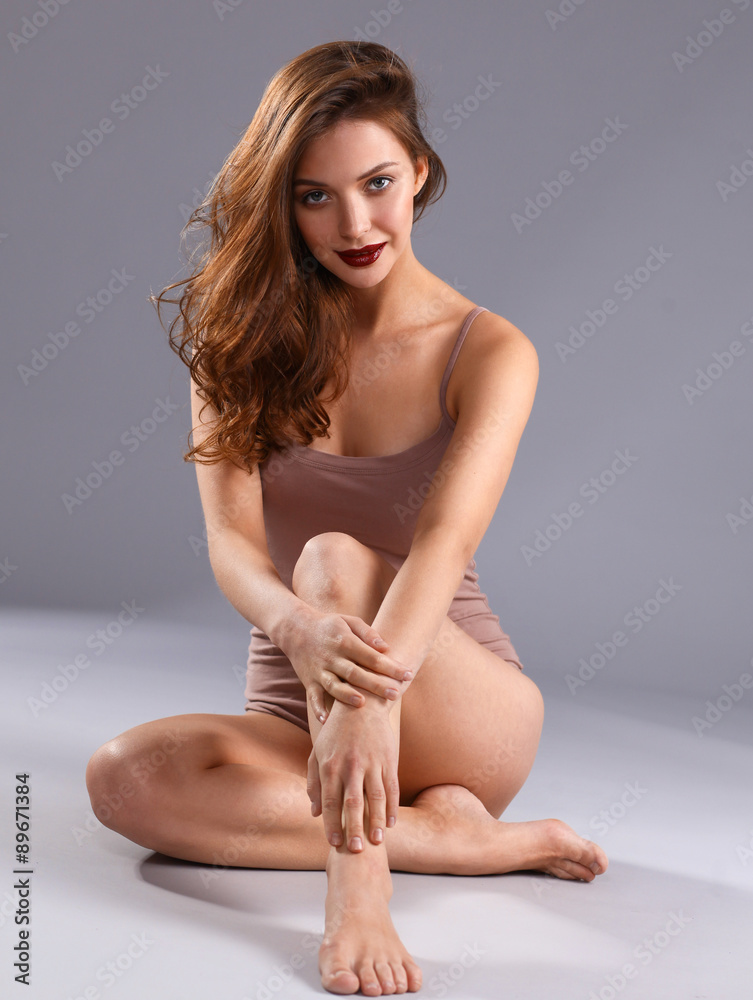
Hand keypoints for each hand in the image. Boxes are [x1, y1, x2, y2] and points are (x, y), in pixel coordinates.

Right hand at [281, 609, 412, 724]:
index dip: (389, 666)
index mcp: (344, 641)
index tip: (407, 674)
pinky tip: (327, 720)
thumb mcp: (349, 621)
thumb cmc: (330, 626)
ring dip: (347, 696)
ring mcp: (319, 670)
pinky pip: (313, 697)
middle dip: (376, 684)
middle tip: (395, 694)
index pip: (371, 656)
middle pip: (356, 673)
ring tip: (364, 705)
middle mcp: (332, 657)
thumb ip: (368, 633)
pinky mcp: (309, 681)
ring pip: (334, 686)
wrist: (296, 629)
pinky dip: (318, 709)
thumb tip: (386, 647)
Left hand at [307, 699, 398, 850]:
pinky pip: (392, 787)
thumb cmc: (336, 730)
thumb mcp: (318, 752)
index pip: (330, 802)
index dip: (332, 825)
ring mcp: (372, 763)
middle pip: (352, 804)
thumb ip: (314, 782)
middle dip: (354, 829)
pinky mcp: (388, 759)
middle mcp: (351, 766)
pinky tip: (390, 823)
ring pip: (375, 798)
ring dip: (375, 822)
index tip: (334, 844)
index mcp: (330, 765)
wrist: (362, 703)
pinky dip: (392, 807)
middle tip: (355, 852)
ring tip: (376, 841)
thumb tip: (315, 812)